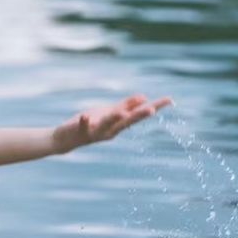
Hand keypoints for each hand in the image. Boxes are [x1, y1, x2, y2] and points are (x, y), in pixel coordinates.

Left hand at [52, 93, 172, 154]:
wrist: (67, 139)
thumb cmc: (90, 124)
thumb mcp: (109, 113)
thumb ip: (125, 106)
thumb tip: (144, 98)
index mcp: (119, 123)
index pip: (139, 113)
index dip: (155, 107)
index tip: (170, 100)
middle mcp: (111, 130)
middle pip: (127, 121)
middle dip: (139, 115)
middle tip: (153, 110)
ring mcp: (96, 131)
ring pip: (108, 125)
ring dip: (115, 118)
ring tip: (122, 111)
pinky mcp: (80, 130)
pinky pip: (83, 126)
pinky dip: (86, 122)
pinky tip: (86, 116)